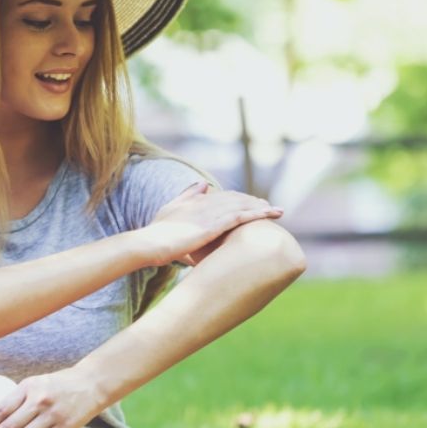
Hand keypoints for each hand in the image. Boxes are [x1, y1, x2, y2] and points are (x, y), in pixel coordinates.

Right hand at [139, 182, 282, 266]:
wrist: (149, 243)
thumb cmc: (157, 233)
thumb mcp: (171, 209)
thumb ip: (188, 195)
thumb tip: (204, 184)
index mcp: (197, 201)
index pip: (224, 196)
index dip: (240, 199)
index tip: (252, 202)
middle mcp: (206, 203)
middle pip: (236, 199)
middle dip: (254, 202)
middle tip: (271, 207)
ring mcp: (210, 214)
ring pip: (242, 206)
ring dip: (261, 207)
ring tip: (277, 211)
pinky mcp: (213, 225)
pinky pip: (241, 217)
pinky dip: (257, 214)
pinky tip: (269, 215)